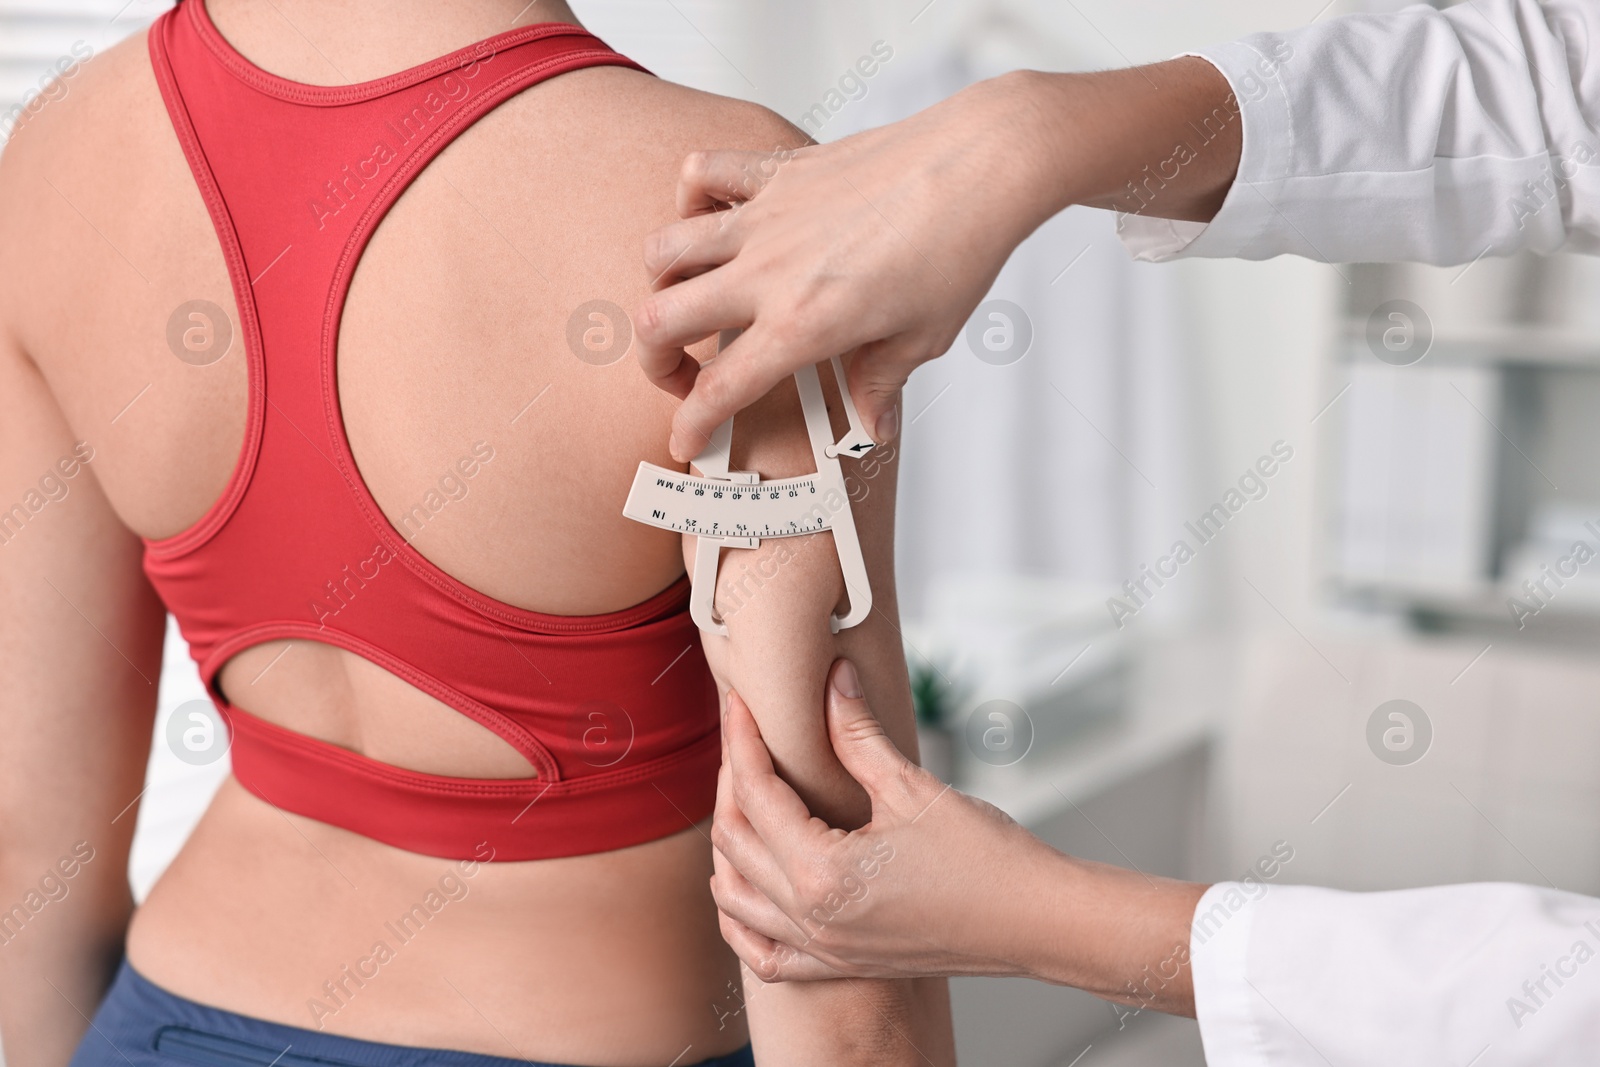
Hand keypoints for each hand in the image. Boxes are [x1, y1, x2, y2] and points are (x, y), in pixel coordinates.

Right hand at [635, 59, 1240, 461]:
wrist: (979, 164)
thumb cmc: (958, 248)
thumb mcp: (921, 338)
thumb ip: (879, 386)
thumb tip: (870, 429)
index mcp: (802, 326)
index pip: (720, 390)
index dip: (691, 426)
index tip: (687, 441)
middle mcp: (768, 272)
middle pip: (660, 320)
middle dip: (655, 361)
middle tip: (680, 374)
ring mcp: (765, 218)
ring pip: (665, 250)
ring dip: (662, 285)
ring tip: (688, 302)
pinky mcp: (775, 173)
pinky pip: (702, 174)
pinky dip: (691, 198)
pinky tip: (713, 221)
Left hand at [710, 659, 1055, 981]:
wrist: (1035, 921)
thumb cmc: (986, 859)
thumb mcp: (912, 787)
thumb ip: (858, 733)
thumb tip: (833, 680)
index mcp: (823, 872)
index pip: (757, 794)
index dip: (743, 740)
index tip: (741, 703)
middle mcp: (812, 918)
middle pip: (736, 840)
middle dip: (732, 780)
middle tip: (745, 737)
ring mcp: (823, 948)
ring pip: (735, 898)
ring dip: (729, 844)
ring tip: (743, 796)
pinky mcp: (840, 965)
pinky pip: (764, 955)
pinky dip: (740, 921)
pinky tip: (741, 889)